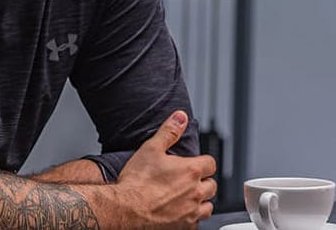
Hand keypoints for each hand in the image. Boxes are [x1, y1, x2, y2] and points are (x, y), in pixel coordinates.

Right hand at [117, 110, 216, 227]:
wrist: (123, 210)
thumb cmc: (136, 183)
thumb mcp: (151, 149)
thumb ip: (169, 131)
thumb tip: (180, 117)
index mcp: (191, 171)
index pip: (211, 164)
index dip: (202, 163)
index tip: (194, 165)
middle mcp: (195, 193)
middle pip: (212, 186)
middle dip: (202, 183)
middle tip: (189, 182)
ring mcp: (190, 212)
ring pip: (207, 207)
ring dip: (201, 202)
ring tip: (187, 199)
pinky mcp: (183, 228)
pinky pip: (196, 224)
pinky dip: (191, 219)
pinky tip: (180, 215)